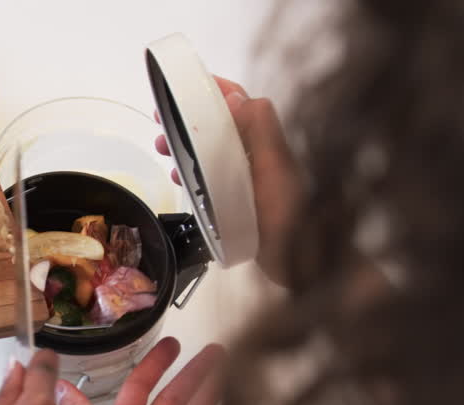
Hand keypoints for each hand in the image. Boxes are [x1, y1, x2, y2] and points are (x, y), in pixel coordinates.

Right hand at [156, 76, 301, 285]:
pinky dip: (193, 174)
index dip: (212, 90)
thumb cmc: (289, 216)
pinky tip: (181, 181)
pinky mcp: (241, 202)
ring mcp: (249, 179)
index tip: (182, 85)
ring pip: (212, 152)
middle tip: (160, 121)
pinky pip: (211, 179)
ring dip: (186, 146)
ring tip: (162, 150)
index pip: (238, 103)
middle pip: (220, 126)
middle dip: (189, 119)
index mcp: (266, 141)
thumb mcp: (274, 167)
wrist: (303, 261)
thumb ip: (259, 128)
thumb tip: (234, 94)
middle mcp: (258, 156)